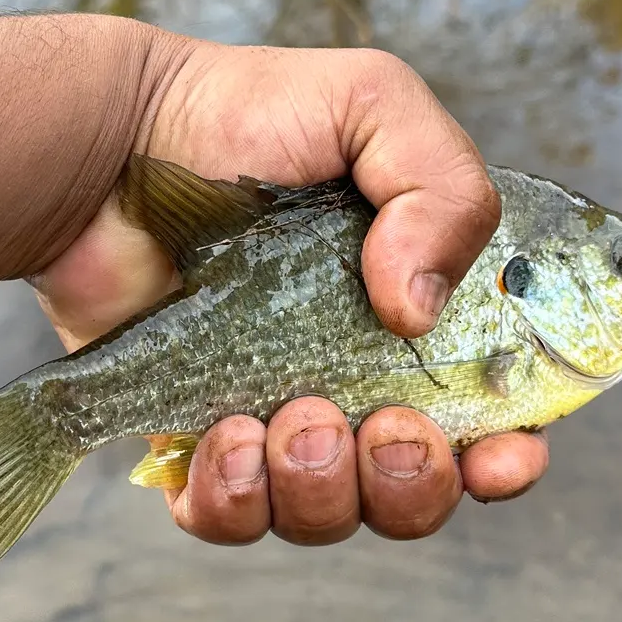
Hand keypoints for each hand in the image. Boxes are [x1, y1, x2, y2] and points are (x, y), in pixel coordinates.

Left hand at [32, 39, 548, 545]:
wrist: (116, 137)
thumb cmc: (247, 114)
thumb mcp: (375, 104)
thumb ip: (443, 189)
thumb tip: (420, 312)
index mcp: (411, 312)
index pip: (485, 418)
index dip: (504, 455)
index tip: (499, 456)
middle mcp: (350, 377)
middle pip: (412, 491)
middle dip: (409, 481)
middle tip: (378, 424)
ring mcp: (271, 411)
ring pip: (326, 513)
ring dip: (322, 486)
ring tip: (286, 416)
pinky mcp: (191, 436)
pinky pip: (228, 517)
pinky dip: (237, 500)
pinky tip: (226, 436)